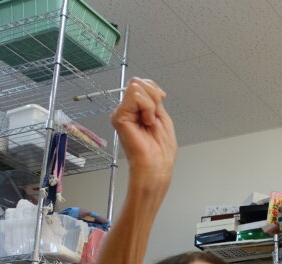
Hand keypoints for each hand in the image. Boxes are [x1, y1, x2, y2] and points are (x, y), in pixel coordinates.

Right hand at [110, 78, 176, 192]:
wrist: (156, 164)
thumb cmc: (160, 148)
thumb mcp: (161, 116)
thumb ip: (153, 99)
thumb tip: (150, 86)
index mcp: (136, 109)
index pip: (141, 84)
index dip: (154, 89)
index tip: (161, 101)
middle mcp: (126, 110)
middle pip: (137, 82)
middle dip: (153, 96)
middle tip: (154, 117)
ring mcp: (121, 113)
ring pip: (136, 87)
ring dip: (151, 105)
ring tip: (149, 122)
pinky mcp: (119, 117)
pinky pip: (136, 97)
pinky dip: (147, 108)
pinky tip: (146, 123)